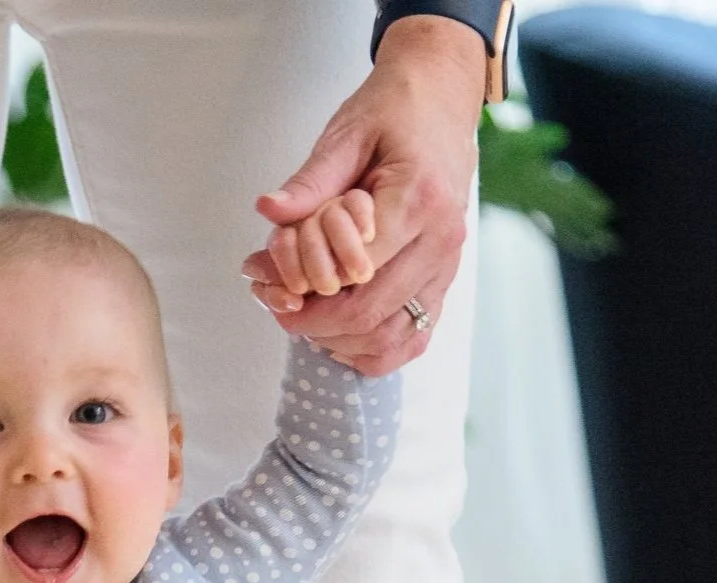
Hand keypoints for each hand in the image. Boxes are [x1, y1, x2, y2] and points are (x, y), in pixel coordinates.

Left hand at [241, 17, 484, 374]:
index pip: (355, 273)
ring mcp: (448, 265)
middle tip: (279, 308)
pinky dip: (373, 348)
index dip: (307, 291)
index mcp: (417, 200)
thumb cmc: (392, 113)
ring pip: (393, 338)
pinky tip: (340, 332)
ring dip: (341, 341)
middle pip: (371, 314)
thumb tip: (268, 212)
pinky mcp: (444, 279)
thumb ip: (310, 181)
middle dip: (315, 322)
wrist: (442, 99)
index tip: (272, 286)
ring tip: (306, 319)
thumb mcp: (346, 134)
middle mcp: (441, 240)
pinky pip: (413, 336)